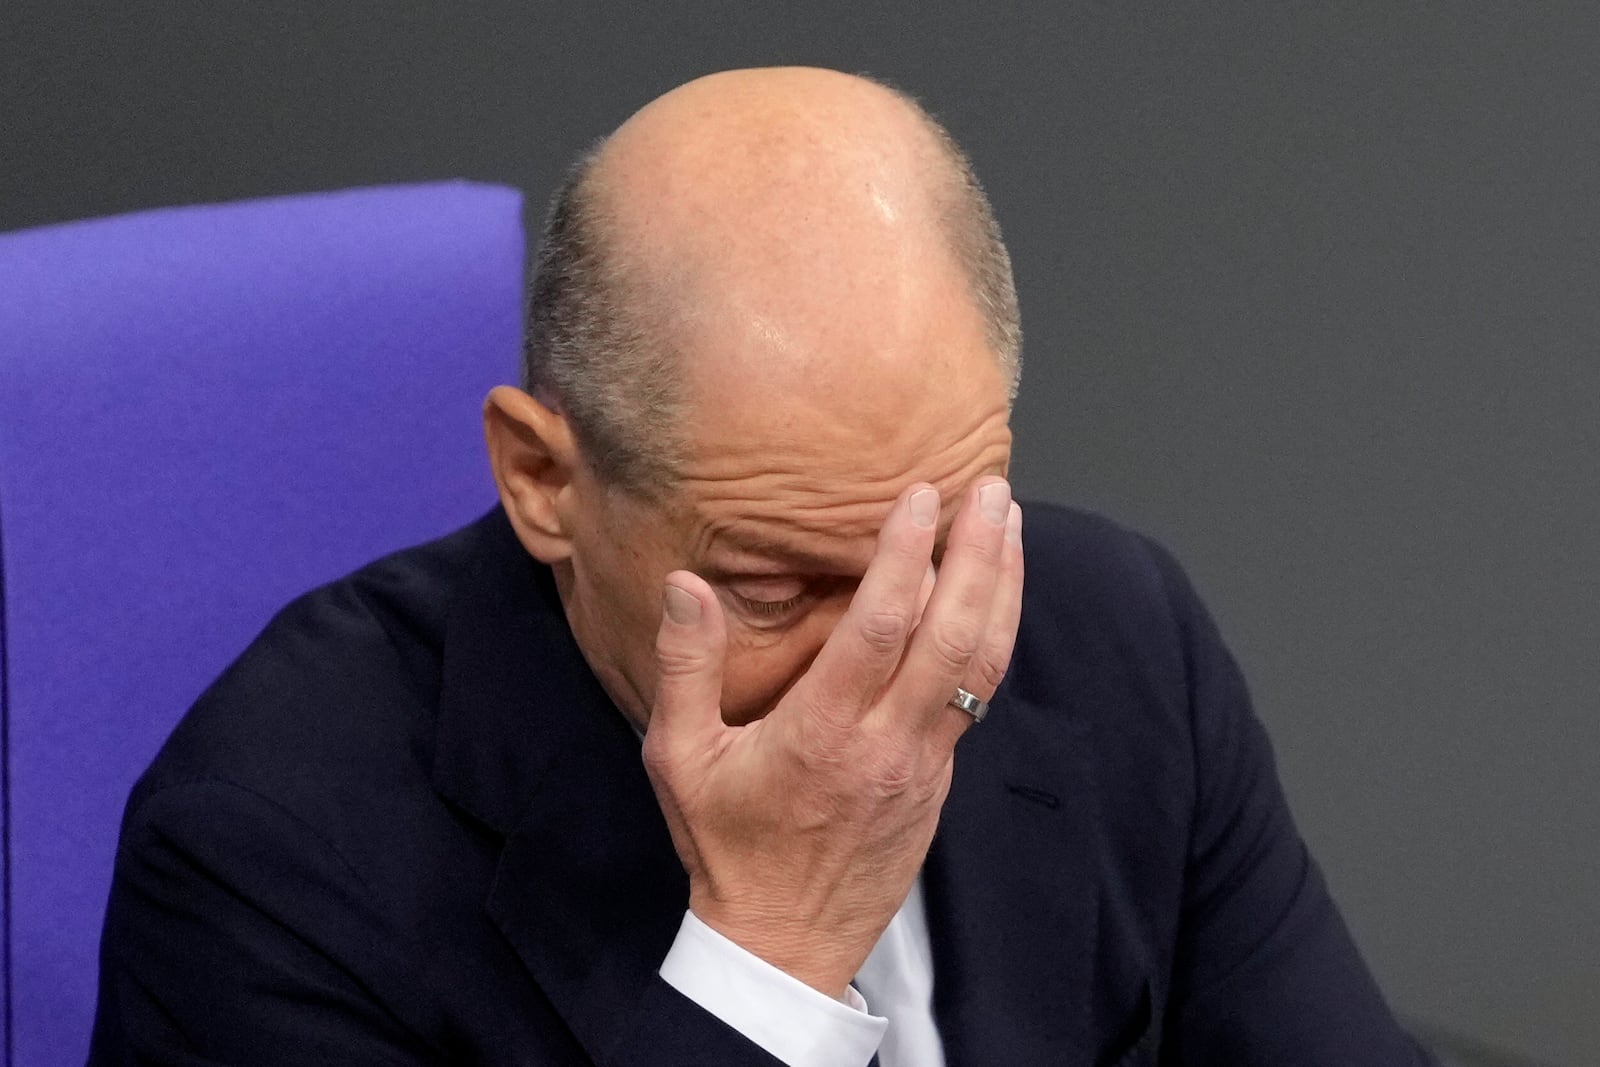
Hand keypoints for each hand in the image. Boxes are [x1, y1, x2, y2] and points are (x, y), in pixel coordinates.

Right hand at [641, 478, 1024, 996]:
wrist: (785, 942)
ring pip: (981, 665)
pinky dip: (993, 635)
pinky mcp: (940, 778)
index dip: (903, 557)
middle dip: (979, 556)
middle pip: (951, 637)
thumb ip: (685, 668)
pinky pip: (977, 694)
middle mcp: (885, 744)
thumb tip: (686, 584)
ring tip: (1012, 524)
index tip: (919, 496)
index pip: (876, 630)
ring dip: (1002, 589)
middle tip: (992, 490)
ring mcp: (924, 763)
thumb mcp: (679, 758)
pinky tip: (996, 595)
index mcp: (819, 734)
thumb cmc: (727, 845)